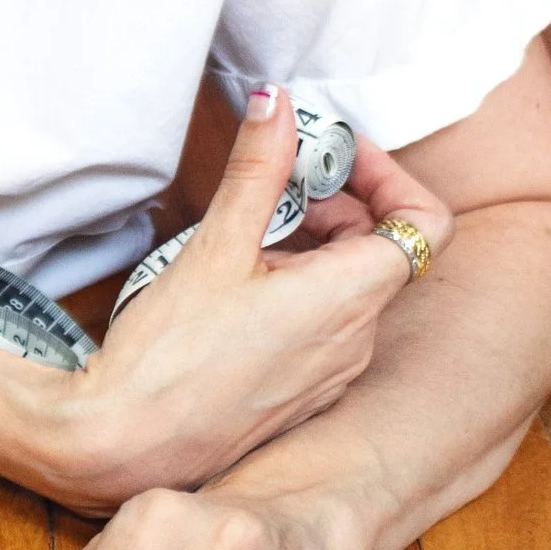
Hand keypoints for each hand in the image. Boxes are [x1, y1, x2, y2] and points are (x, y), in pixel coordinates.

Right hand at [44, 86, 452, 507]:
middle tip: (276, 191)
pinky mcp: (305, 397)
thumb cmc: (167, 356)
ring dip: (314, 252)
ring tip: (245, 244)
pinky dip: (300, 295)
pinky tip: (239, 294)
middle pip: (383, 251)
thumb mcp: (214, 246)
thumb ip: (257, 169)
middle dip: (337, 207)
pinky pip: (327, 331)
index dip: (389, 177)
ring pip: (352, 291)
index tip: (336, 158)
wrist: (125, 446)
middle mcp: (358, 342)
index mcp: (349, 298)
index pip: (425, 221)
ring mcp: (334, 375)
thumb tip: (278, 103)